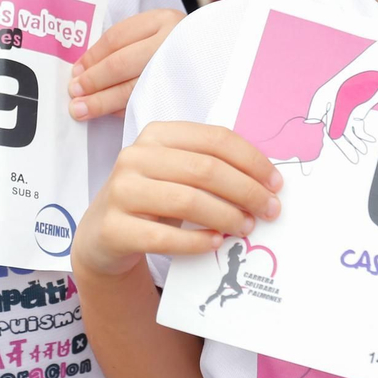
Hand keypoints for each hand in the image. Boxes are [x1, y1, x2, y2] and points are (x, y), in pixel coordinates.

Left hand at [69, 9, 185, 119]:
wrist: (225, 58)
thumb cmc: (178, 48)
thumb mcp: (155, 32)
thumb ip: (124, 45)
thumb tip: (81, 70)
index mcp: (163, 20)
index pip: (116, 38)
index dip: (91, 57)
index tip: (75, 72)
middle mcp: (173, 41)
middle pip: (121, 63)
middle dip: (93, 82)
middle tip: (72, 94)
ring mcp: (181, 69)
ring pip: (132, 88)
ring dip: (101, 101)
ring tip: (80, 110)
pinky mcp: (186, 94)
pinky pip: (147, 103)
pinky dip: (123, 110)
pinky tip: (109, 114)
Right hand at [73, 122, 282, 276]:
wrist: (102, 235)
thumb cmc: (151, 200)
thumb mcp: (175, 173)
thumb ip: (210, 167)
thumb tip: (265, 181)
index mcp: (157, 135)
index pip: (214, 139)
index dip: (251, 160)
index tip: (275, 183)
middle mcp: (135, 156)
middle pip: (205, 169)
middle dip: (246, 190)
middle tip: (270, 210)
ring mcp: (121, 191)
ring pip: (187, 201)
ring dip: (226, 216)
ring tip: (246, 227)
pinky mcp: (114, 227)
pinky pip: (165, 237)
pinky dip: (197, 242)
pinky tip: (216, 243)